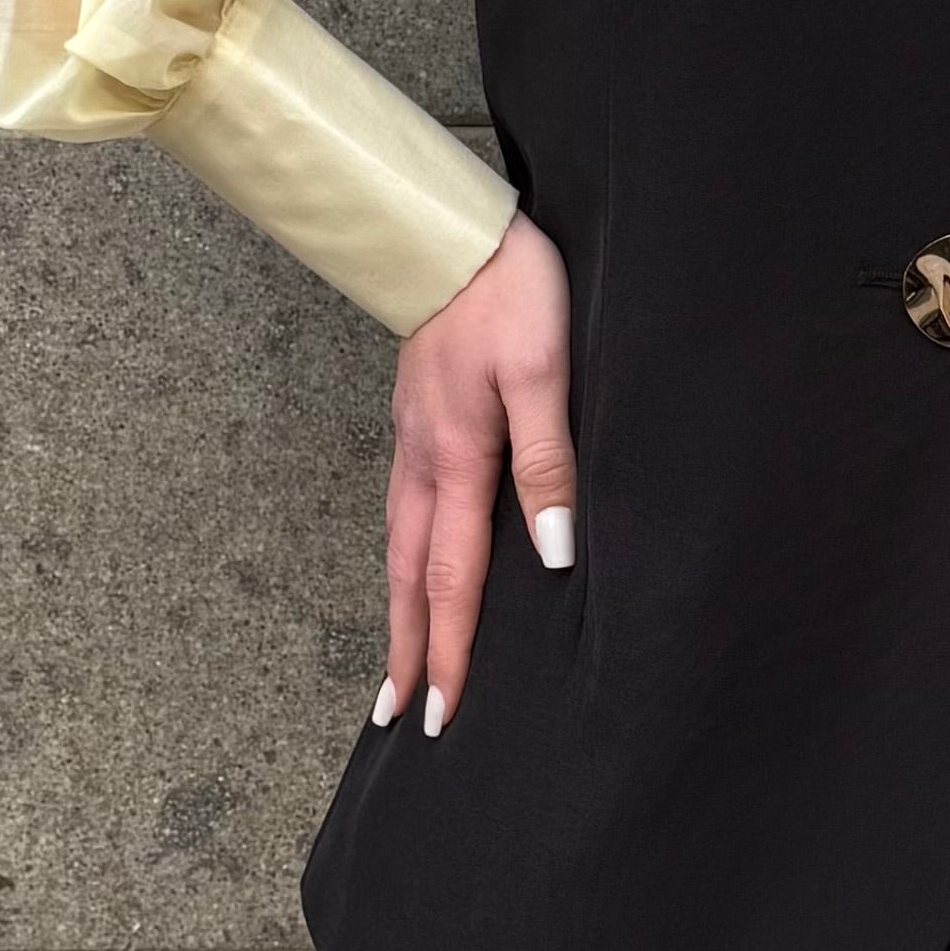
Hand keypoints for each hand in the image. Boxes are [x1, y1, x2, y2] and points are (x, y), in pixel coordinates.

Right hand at [378, 211, 571, 732]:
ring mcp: (410, 443)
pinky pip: (404, 515)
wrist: (453, 232)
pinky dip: (404, 564)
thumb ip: (548, 462)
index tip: (442, 709)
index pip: (451, 578)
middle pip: (409, 578)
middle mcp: (421, 462)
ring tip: (398, 667)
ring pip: (400, 550)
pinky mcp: (415, 424)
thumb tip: (553, 552)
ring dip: (400, 613)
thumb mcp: (544, 371)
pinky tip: (414, 575)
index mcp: (455, 458)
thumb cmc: (509, 292)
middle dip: (406, 652)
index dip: (448, 648)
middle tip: (397, 718)